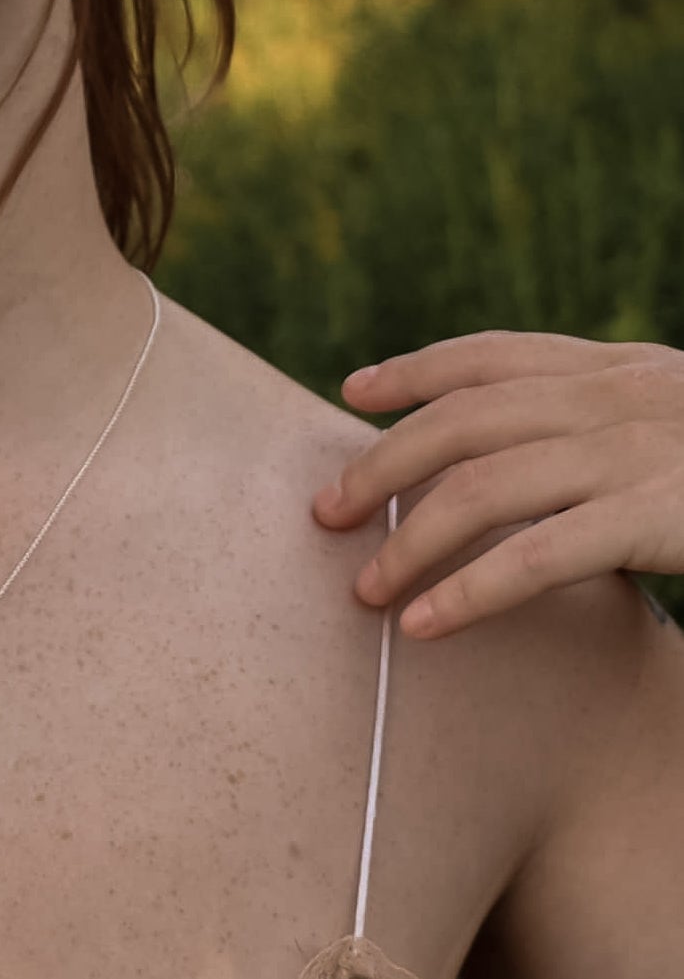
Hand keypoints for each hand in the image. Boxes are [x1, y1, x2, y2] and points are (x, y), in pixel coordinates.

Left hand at [312, 331, 683, 638]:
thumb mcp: (683, 419)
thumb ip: (611, 426)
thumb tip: (535, 460)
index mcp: (620, 369)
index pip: (494, 356)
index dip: (416, 370)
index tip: (354, 391)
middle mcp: (617, 397)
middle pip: (464, 419)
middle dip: (384, 465)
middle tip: (329, 510)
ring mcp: (631, 453)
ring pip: (481, 488)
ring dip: (409, 542)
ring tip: (367, 587)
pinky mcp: (652, 516)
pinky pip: (535, 556)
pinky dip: (468, 592)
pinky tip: (424, 622)